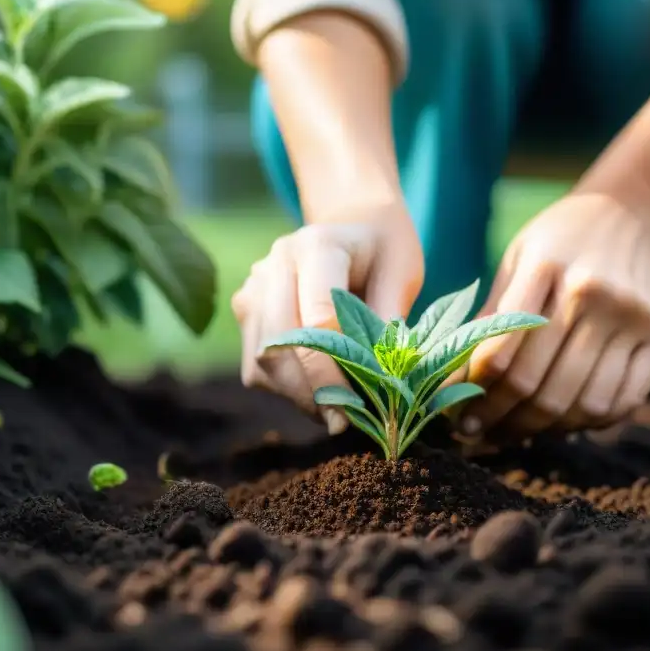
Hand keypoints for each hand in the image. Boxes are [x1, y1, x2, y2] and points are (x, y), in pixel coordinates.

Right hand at [232, 206, 423, 433]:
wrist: (353, 227)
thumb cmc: (384, 253)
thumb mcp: (403, 274)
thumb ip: (390, 319)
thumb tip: (382, 377)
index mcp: (318, 245)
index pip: (319, 318)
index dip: (337, 370)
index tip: (359, 407)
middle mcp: (275, 262)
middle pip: (281, 343)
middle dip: (313, 391)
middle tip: (343, 423)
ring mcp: (254, 286)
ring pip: (262, 361)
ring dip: (298, 397)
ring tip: (334, 413)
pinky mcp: (246, 311)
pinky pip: (255, 366)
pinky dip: (285, 390)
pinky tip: (317, 395)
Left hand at [462, 192, 649, 437]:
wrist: (636, 209)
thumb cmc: (562, 238)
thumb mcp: (519, 258)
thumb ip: (491, 315)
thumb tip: (453, 380)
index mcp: (545, 267)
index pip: (499, 352)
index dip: (472, 394)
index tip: (454, 416)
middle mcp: (592, 293)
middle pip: (538, 385)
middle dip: (500, 421)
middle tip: (478, 435)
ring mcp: (631, 317)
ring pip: (581, 402)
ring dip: (541, 430)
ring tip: (515, 433)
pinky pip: (623, 400)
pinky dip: (589, 422)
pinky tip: (564, 422)